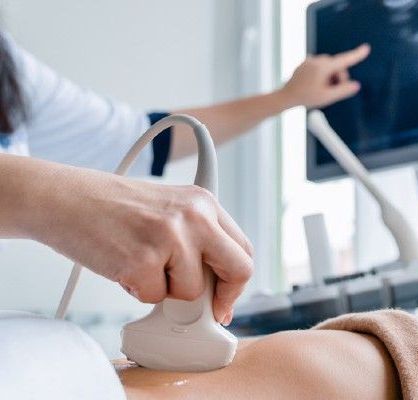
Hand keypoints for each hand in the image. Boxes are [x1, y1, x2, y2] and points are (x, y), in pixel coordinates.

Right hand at [29, 165, 252, 324]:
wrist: (63, 198)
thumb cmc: (112, 209)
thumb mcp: (168, 209)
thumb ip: (197, 239)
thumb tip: (215, 289)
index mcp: (204, 202)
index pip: (242, 249)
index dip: (235, 282)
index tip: (223, 300)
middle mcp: (194, 216)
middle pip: (238, 270)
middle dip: (222, 297)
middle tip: (202, 310)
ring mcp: (170, 237)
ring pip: (192, 291)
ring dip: (165, 290)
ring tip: (139, 263)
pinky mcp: (143, 260)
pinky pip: (153, 298)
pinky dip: (137, 291)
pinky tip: (122, 265)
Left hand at [280, 44, 370, 108]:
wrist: (285, 97)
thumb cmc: (305, 98)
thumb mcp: (327, 97)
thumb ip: (343, 91)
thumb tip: (356, 85)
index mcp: (323, 67)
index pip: (344, 60)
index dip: (357, 55)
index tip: (366, 48)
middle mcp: (317, 60)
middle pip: (337, 66)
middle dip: (338, 78)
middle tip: (331, 92)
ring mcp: (310, 60)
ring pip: (329, 67)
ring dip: (330, 77)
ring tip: (321, 90)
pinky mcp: (306, 63)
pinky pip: (320, 67)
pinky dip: (322, 75)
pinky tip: (313, 86)